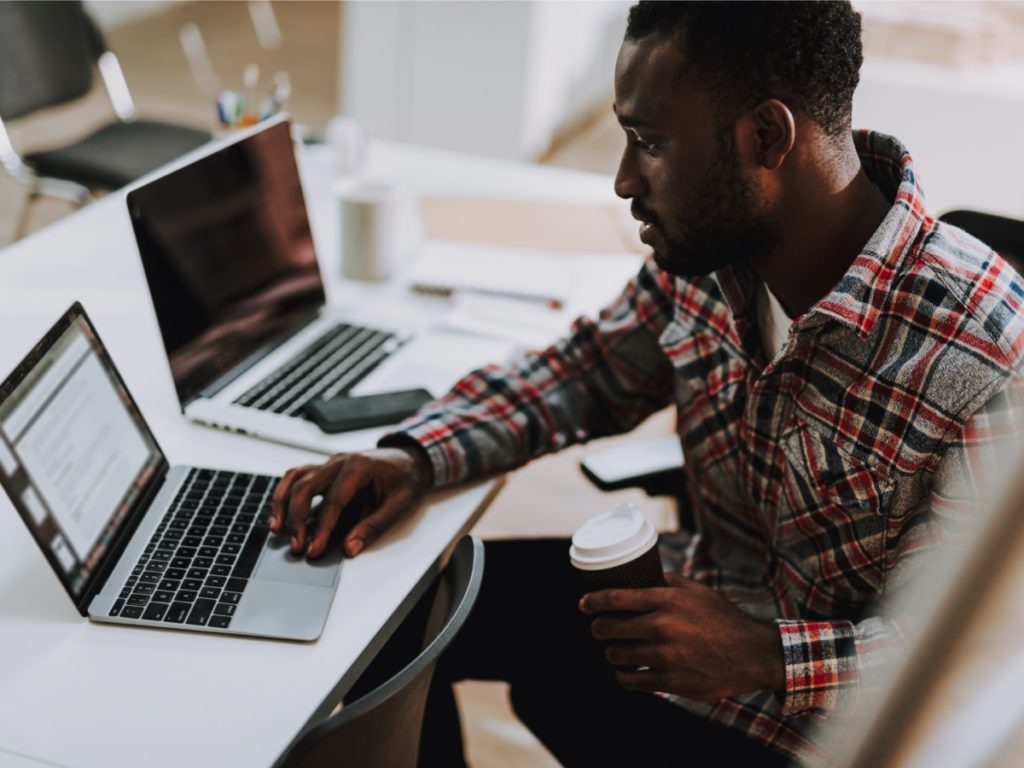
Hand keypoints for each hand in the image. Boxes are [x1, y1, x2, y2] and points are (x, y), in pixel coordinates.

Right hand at [270, 446, 432, 558]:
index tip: (314, 549)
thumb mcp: (401, 505)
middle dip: (297, 518)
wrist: (411, 459)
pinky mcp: (325, 469)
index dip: (322, 528)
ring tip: (278, 530)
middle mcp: (339, 460)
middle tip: (296, 546)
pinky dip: (285, 493)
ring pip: (296, 478)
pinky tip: (281, 513)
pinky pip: (298, 477)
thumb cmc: (407, 480)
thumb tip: (350, 549)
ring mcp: (330, 462)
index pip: (334, 500)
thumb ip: (374, 527)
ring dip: (283, 503)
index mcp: (359, 466)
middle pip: (306, 486)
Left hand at [579, 573, 783, 700]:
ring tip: (615, 649)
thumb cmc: (722, 619)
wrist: (751, 655)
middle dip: (598, 628)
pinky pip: (631, 680)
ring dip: (611, 652)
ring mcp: (664, 656)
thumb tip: (640, 577)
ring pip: (617, 655)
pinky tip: (625, 671)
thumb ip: (667, 582)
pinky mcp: (669, 682)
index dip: (592, 601)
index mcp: (665, 600)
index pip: (615, 598)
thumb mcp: (696, 591)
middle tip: (599, 629)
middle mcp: (661, 627)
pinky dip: (623, 675)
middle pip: (609, 628)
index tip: (584, 604)